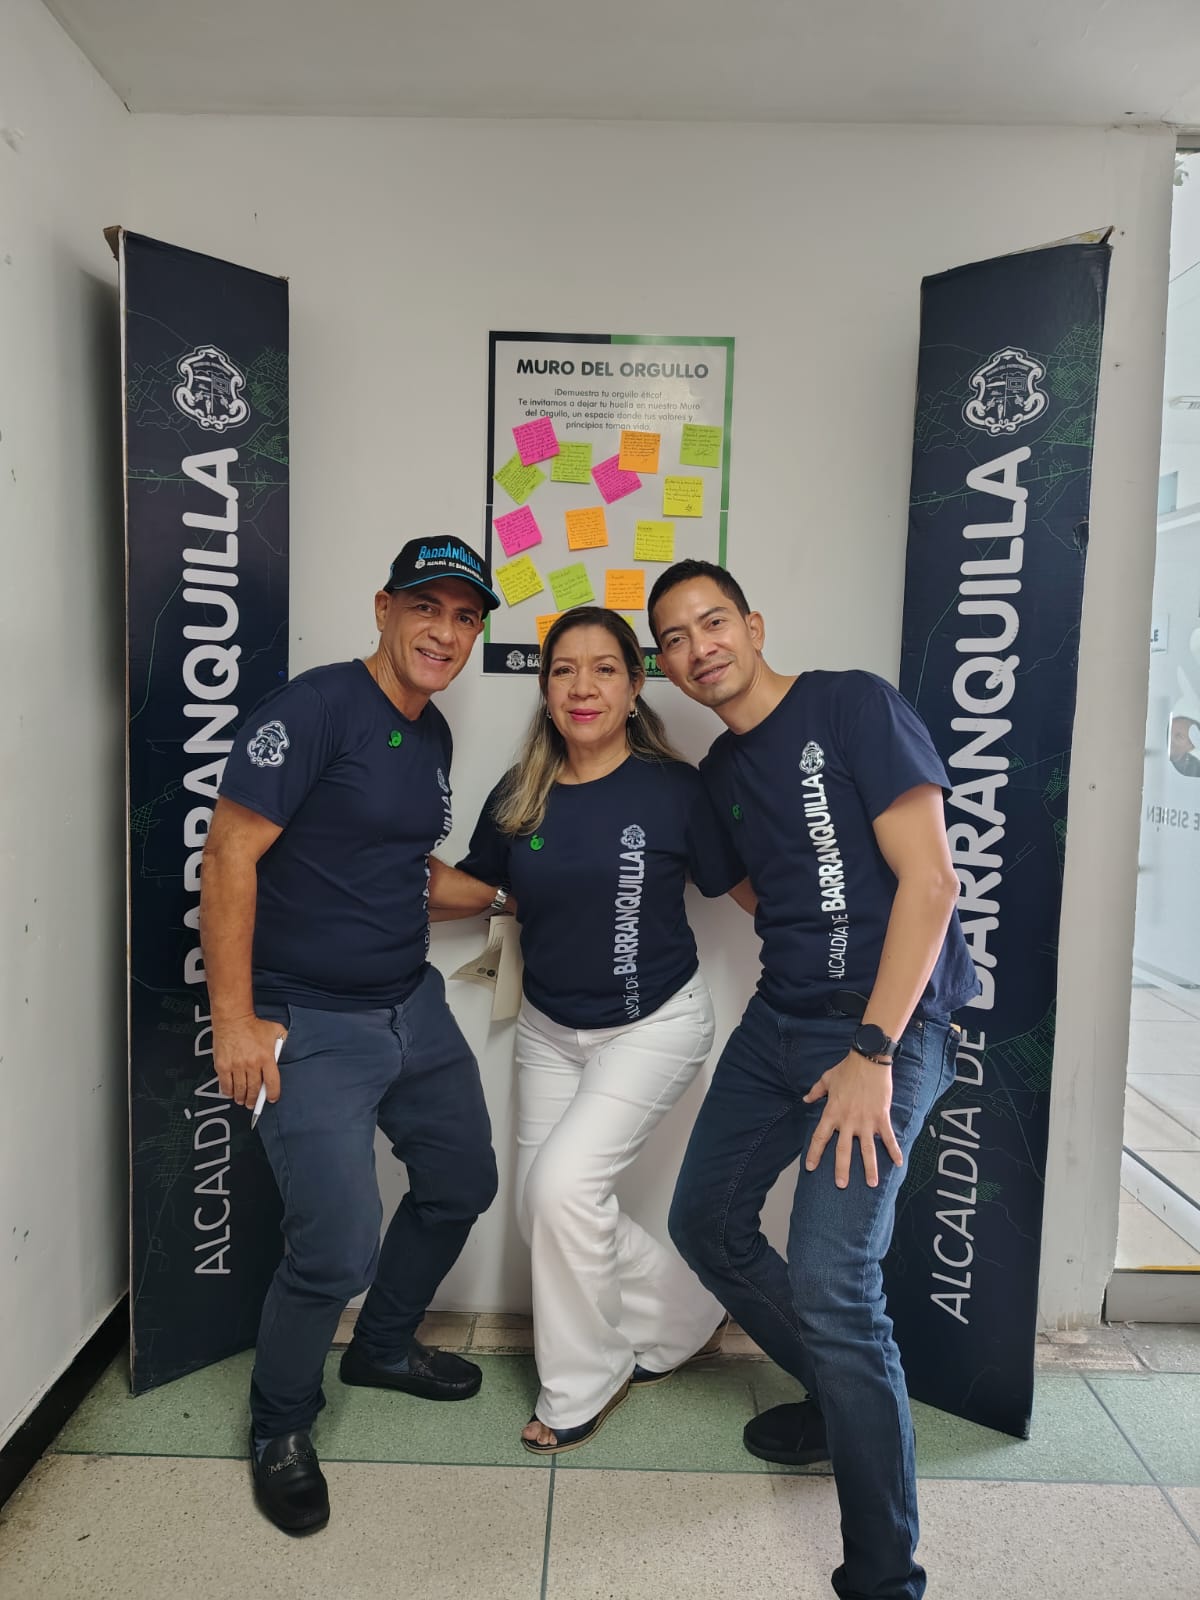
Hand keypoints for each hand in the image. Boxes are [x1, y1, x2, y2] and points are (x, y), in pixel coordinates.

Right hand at [213, 1014, 285, 1108]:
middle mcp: (251, 1064)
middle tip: (253, 1104)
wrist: (233, 1018)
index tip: (271, 1098)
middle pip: (254, 1090)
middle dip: (254, 1100)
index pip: (272, 1083)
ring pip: (240, 1090)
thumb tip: (290, 1051)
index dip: (272, 1094)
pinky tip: (231, 1093)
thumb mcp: (276, 1031)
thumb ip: (284, 1043)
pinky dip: (228, 1092)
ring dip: (241, 1098)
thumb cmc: (254, 1025)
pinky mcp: (222, 1066)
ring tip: (242, 1100)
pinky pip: (225, 1085)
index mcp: (266, 1057)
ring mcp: (236, 1066)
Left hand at [803, 1052, 901, 1188]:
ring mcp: (866, 1121)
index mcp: (832, 1113)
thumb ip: (815, 1092)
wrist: (869, 1060)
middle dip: (842, 1169)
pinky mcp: (881, 1117)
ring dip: (870, 1168)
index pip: (820, 1138)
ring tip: (871, 1184)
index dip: (815, 1154)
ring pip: (867, 1149)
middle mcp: (848, 1121)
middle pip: (843, 1150)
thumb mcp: (826, 1079)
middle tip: (841, 1186)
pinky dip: (894, 1150)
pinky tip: (898, 1163)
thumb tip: (805, 1100)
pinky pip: (888, 1137)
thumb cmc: (846, 1069)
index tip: (811, 1167)